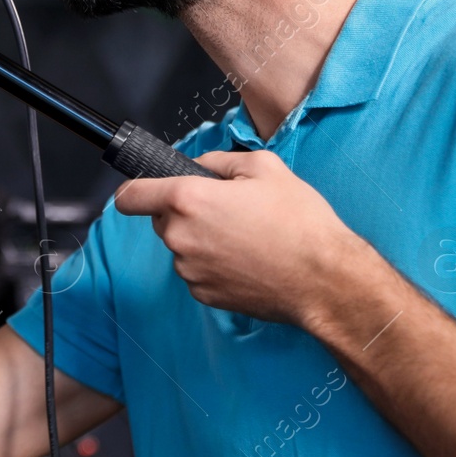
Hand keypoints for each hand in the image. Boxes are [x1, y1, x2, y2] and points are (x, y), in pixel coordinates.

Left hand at [112, 150, 380, 326]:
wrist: (324, 280)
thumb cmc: (299, 221)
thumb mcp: (264, 167)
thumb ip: (217, 161)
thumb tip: (197, 167)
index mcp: (188, 200)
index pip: (131, 197)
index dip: (135, 190)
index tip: (146, 190)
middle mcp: (180, 237)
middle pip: (160, 220)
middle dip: (182, 212)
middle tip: (225, 209)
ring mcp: (190, 270)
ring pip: (180, 247)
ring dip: (200, 239)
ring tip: (244, 236)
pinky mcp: (203, 295)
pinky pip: (196, 271)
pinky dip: (212, 264)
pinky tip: (246, 260)